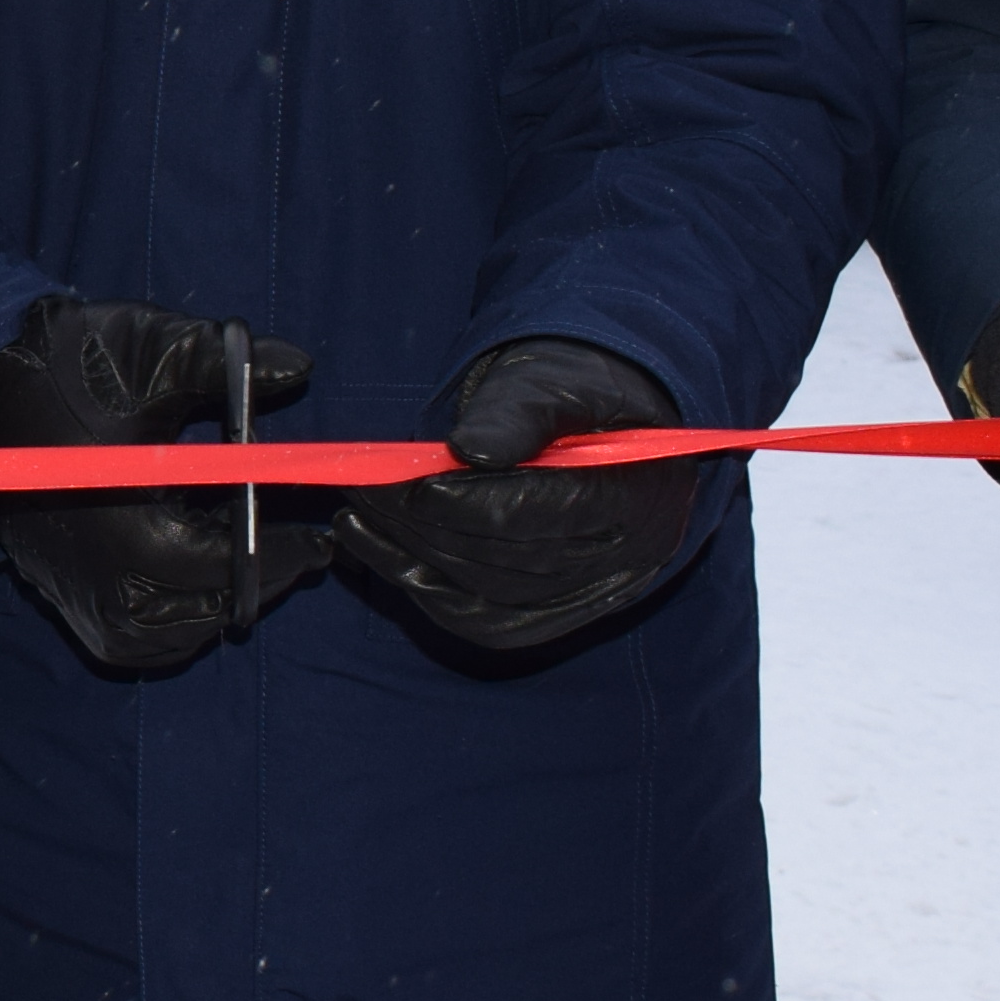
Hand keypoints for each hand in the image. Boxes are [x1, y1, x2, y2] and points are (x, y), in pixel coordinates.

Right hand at [0, 297, 333, 675]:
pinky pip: (141, 641)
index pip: (226, 566)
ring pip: (179, 634)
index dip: (285, 556)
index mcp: (125, 529)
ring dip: (221, 602)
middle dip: (262, 578)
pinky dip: (180, 622)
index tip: (323, 539)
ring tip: (255, 559)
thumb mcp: (147, 353)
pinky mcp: (72, 606)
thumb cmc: (62, 375)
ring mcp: (83, 601)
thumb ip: (225, 365)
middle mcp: (102, 581)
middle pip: (209, 610)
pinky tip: (201, 581)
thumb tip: (296, 369)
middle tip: (304, 549)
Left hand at [335, 338, 696, 654]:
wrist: (600, 428)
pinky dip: (423, 587)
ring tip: (359, 513)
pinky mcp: (551, 615)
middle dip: (428, 526)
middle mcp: (625, 559)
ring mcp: (590, 595)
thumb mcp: (554, 382)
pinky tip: (377, 550)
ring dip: (413, 556)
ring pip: (488, 593)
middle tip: (365, 490)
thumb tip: (470, 450)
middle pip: (511, 559)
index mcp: (640, 492)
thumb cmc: (577, 397)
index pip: (544, 513)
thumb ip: (516, 412)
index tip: (410, 483)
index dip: (470, 502)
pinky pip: (479, 618)